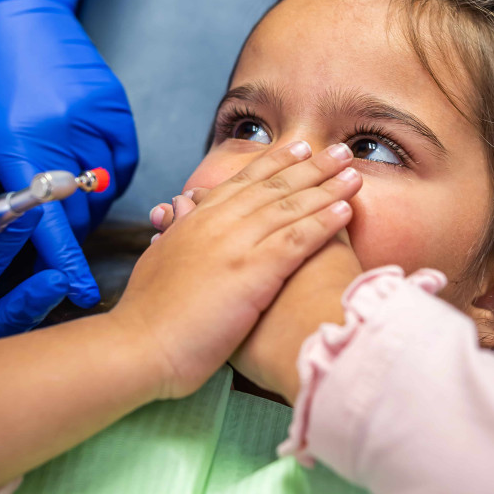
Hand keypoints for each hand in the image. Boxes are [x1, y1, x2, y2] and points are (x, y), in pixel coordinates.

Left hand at [0, 0, 137, 307]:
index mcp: (16, 136)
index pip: (47, 216)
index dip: (65, 259)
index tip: (80, 290)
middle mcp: (62, 128)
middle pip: (78, 208)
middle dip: (63, 229)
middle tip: (40, 227)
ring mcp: (94, 114)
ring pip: (104, 188)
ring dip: (85, 203)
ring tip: (58, 192)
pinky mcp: (114, 104)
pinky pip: (123, 160)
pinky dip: (108, 176)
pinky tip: (82, 170)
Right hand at [111, 141, 360, 398]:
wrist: (138, 346)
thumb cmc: (148, 315)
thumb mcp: (158, 259)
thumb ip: (174, 230)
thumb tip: (177, 206)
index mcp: (196, 221)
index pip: (242, 182)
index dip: (274, 163)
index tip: (298, 147)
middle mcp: (217, 224)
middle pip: (273, 186)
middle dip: (311, 166)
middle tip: (340, 149)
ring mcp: (235, 246)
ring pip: (289, 207)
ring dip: (326, 188)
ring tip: (354, 173)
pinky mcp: (252, 272)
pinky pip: (295, 240)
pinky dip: (322, 222)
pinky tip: (345, 210)